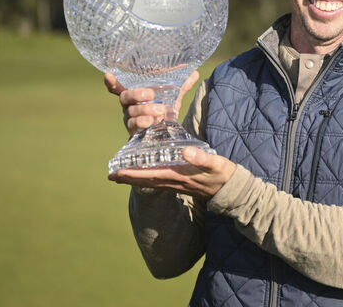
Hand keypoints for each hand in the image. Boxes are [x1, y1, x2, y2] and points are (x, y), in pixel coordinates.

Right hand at [104, 70, 199, 135]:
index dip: (111, 82)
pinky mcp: (134, 132)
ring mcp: (129, 119)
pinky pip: (133, 126)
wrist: (165, 133)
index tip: (109, 74)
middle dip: (137, 94)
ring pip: (131, 112)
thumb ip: (182, 86)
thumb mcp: (173, 98)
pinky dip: (142, 122)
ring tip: (159, 111)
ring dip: (144, 110)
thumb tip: (194, 72)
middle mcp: (129, 106)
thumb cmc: (164, 110)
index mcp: (134, 95)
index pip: (117, 87)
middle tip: (151, 94)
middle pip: (125, 97)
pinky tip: (152, 122)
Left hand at [108, 145, 236, 199]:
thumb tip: (185, 151)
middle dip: (128, 178)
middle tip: (111, 175)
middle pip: (146, 181)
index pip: (150, 175)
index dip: (132, 174)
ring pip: (151, 182)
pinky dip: (148, 177)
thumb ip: (201, 157)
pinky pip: (159, 181)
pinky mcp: (181, 184)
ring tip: (122, 175)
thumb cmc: (223, 175)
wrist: (232, 190)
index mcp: (179, 176)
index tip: (116, 173)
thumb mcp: (215, 163)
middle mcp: (175, 182)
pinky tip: (145, 174)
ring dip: (136, 179)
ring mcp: (177, 184)